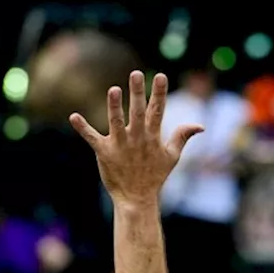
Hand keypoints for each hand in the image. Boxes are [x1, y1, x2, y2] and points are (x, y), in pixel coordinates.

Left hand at [70, 71, 203, 208]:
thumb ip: (182, 137)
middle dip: (138, 93)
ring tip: (114, 90)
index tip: (161, 76)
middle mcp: (137, 138)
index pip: (158, 111)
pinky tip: (74, 117)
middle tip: (136, 74)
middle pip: (138, 112)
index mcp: (153, 137)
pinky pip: (92, 138)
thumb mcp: (172, 157)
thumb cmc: (154, 176)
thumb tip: (200, 125)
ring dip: (115, 106)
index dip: (159, 93)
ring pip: (117, 122)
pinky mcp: (104, 152)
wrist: (137, 198)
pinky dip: (83, 128)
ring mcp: (120, 145)